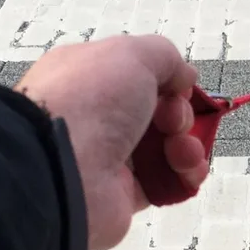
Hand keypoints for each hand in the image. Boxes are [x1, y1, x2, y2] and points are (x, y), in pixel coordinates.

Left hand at [15, 34, 209, 249]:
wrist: (61, 169)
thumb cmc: (90, 101)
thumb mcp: (131, 55)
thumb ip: (164, 57)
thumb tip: (183, 77)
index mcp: (88, 77)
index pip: (135, 76)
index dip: (166, 82)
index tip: (178, 89)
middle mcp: (96, 118)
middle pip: (155, 113)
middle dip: (179, 114)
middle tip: (173, 122)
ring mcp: (107, 158)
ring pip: (163, 149)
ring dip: (188, 146)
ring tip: (182, 151)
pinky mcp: (120, 194)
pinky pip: (162, 183)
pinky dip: (184, 177)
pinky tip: (189, 172)